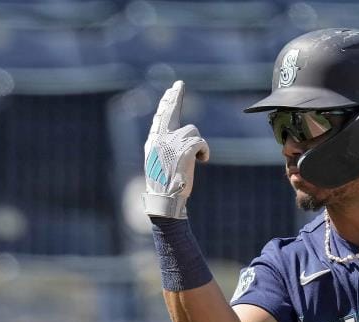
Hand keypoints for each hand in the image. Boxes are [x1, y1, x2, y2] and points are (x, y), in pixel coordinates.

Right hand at [143, 80, 209, 218]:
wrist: (166, 199)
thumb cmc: (165, 185)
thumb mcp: (159, 162)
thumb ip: (164, 145)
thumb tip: (174, 133)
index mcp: (153, 141)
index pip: (161, 117)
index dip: (166, 103)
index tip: (171, 91)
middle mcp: (160, 138)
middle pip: (170, 112)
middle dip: (174, 97)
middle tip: (178, 85)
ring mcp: (171, 142)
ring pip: (192, 130)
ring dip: (198, 144)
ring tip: (195, 159)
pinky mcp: (185, 149)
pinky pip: (201, 141)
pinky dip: (205, 150)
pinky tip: (201, 160)